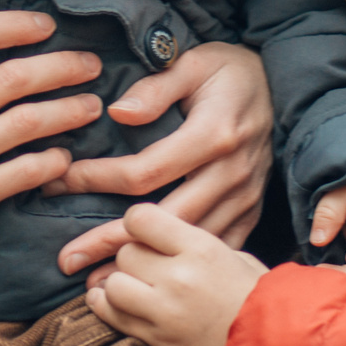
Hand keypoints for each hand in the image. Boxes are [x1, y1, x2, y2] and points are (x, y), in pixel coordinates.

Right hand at [0, 12, 101, 335]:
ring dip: (67, 111)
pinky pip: (20, 175)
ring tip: (91, 106)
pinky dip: (51, 163)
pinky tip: (64, 159)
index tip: (43, 25)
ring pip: (24, 124)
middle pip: (9, 78)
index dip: (13, 24)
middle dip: (60, 65)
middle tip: (91, 64)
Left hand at [50, 41, 271, 275]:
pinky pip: (214, 247)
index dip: (99, 179)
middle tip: (68, 260)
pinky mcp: (250, 211)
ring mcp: (244, 197)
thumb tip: (118, 112)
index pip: (146, 169)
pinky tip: (149, 283)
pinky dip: (180, 267)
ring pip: (186, 241)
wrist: (284, 86)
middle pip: (163, 219)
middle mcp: (231, 173)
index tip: (61, 181)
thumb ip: (156, 87)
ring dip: (143, 265)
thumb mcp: (196, 63)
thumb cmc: (231, 72)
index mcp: (214, 135)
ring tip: (99, 283)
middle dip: (111, 241)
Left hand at [85, 204, 265, 345]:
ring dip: (119, 282)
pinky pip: (112, 315)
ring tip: (135, 285)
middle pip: (126, 252)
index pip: (141, 219)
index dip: (138, 223)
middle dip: (133, 256)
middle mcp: (179, 276)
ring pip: (114, 283)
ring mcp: (165, 311)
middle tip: (148, 264)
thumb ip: (192, 242)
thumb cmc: (259, 297)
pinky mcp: (156, 339)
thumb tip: (159, 234)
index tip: (144, 230)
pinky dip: (106, 306)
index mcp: (201, 248)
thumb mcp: (234, 256)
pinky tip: (114, 300)